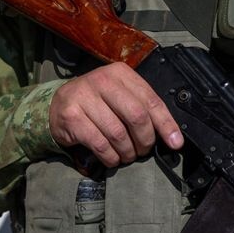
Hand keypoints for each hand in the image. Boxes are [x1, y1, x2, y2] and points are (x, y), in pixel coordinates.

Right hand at [49, 62, 182, 166]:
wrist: (58, 105)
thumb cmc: (97, 103)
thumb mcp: (120, 96)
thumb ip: (143, 108)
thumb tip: (172, 136)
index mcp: (120, 73)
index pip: (151, 100)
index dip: (166, 124)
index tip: (176, 143)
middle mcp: (102, 80)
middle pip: (136, 116)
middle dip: (145, 140)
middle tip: (143, 150)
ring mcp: (84, 97)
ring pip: (118, 133)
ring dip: (127, 152)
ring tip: (127, 155)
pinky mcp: (72, 117)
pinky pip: (100, 144)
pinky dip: (110, 157)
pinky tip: (112, 159)